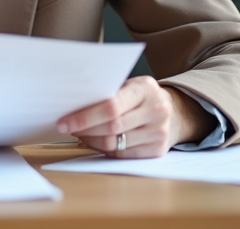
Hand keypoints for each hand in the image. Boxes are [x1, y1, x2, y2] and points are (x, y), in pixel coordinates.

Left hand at [55, 76, 213, 158]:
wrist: (174, 112)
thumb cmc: (141, 96)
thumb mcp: (129, 85)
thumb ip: (108, 92)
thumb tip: (72, 103)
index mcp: (146, 89)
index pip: (111, 106)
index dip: (85, 116)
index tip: (64, 121)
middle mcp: (156, 110)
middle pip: (112, 127)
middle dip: (84, 129)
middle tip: (66, 127)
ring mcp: (159, 132)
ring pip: (115, 143)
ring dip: (91, 140)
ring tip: (78, 133)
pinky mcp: (157, 150)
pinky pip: (122, 155)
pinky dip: (104, 149)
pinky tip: (95, 141)